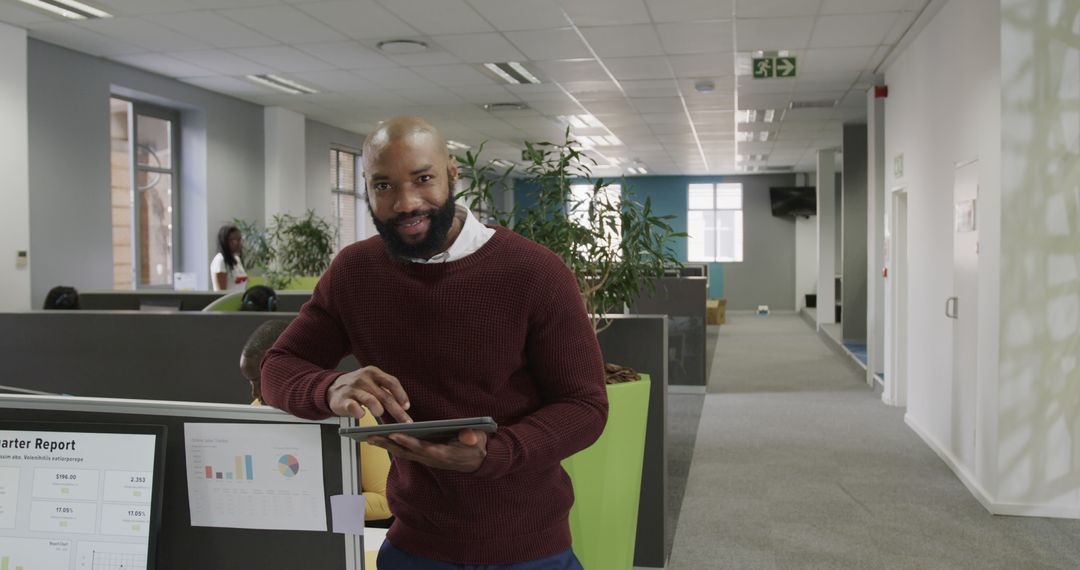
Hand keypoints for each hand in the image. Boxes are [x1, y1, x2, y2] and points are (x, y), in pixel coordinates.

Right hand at [328, 366, 411, 423]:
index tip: (407, 406)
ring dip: (379, 410)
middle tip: (405, 422)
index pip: (392, 382)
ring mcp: (353, 388)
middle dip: (397, 411)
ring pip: (371, 400)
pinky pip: (353, 407)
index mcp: (373, 373)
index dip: (401, 395)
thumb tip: (402, 413)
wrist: (331, 388)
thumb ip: (385, 396)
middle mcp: (363, 378)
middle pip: (385, 395)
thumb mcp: (372, 386)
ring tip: (380, 414)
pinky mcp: (343, 400)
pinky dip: (359, 413)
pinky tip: (362, 415)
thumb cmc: (357, 388)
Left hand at [368, 429, 487, 472]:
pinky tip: (382, 438)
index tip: (394, 434)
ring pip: (402, 453)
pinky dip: (392, 445)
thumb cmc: (475, 447)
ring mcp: (426, 458)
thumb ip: (472, 437)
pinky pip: (405, 451)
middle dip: (388, 444)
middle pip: (406, 452)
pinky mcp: (424, 456)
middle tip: (371, 437)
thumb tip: (469, 435)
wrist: (477, 461)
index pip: (423, 448)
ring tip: (369, 437)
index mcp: (443, 454)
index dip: (408, 442)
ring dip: (386, 446)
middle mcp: (431, 458)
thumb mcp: (478, 440)